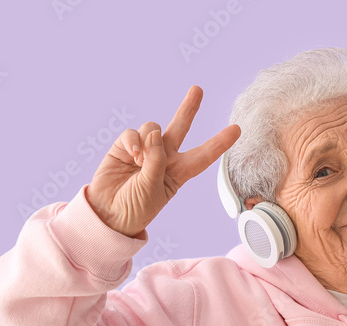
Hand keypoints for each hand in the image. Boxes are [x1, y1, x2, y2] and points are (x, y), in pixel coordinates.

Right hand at [85, 85, 241, 237]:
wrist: (108, 214)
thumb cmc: (136, 207)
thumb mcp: (153, 188)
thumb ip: (156, 160)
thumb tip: (153, 131)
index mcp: (179, 173)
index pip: (203, 155)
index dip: (219, 143)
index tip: (237, 129)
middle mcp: (164, 158)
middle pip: (180, 128)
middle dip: (188, 108)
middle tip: (197, 90)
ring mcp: (144, 150)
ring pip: (153, 128)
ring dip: (148, 141)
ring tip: (139, 161)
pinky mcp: (124, 147)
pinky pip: (132, 133)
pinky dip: (133, 140)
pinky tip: (131, 154)